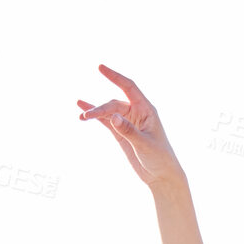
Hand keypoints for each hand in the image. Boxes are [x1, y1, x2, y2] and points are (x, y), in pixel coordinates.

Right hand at [77, 63, 185, 187]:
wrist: (161, 176)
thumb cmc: (159, 158)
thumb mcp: (144, 144)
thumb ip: (128, 131)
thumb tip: (113, 117)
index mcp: (146, 109)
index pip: (129, 87)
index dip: (115, 76)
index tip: (100, 68)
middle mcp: (136, 113)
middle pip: (114, 104)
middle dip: (100, 108)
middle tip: (86, 116)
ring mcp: (128, 123)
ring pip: (108, 112)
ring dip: (95, 113)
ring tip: (82, 117)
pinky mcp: (121, 134)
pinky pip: (106, 121)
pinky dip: (96, 118)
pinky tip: (83, 114)